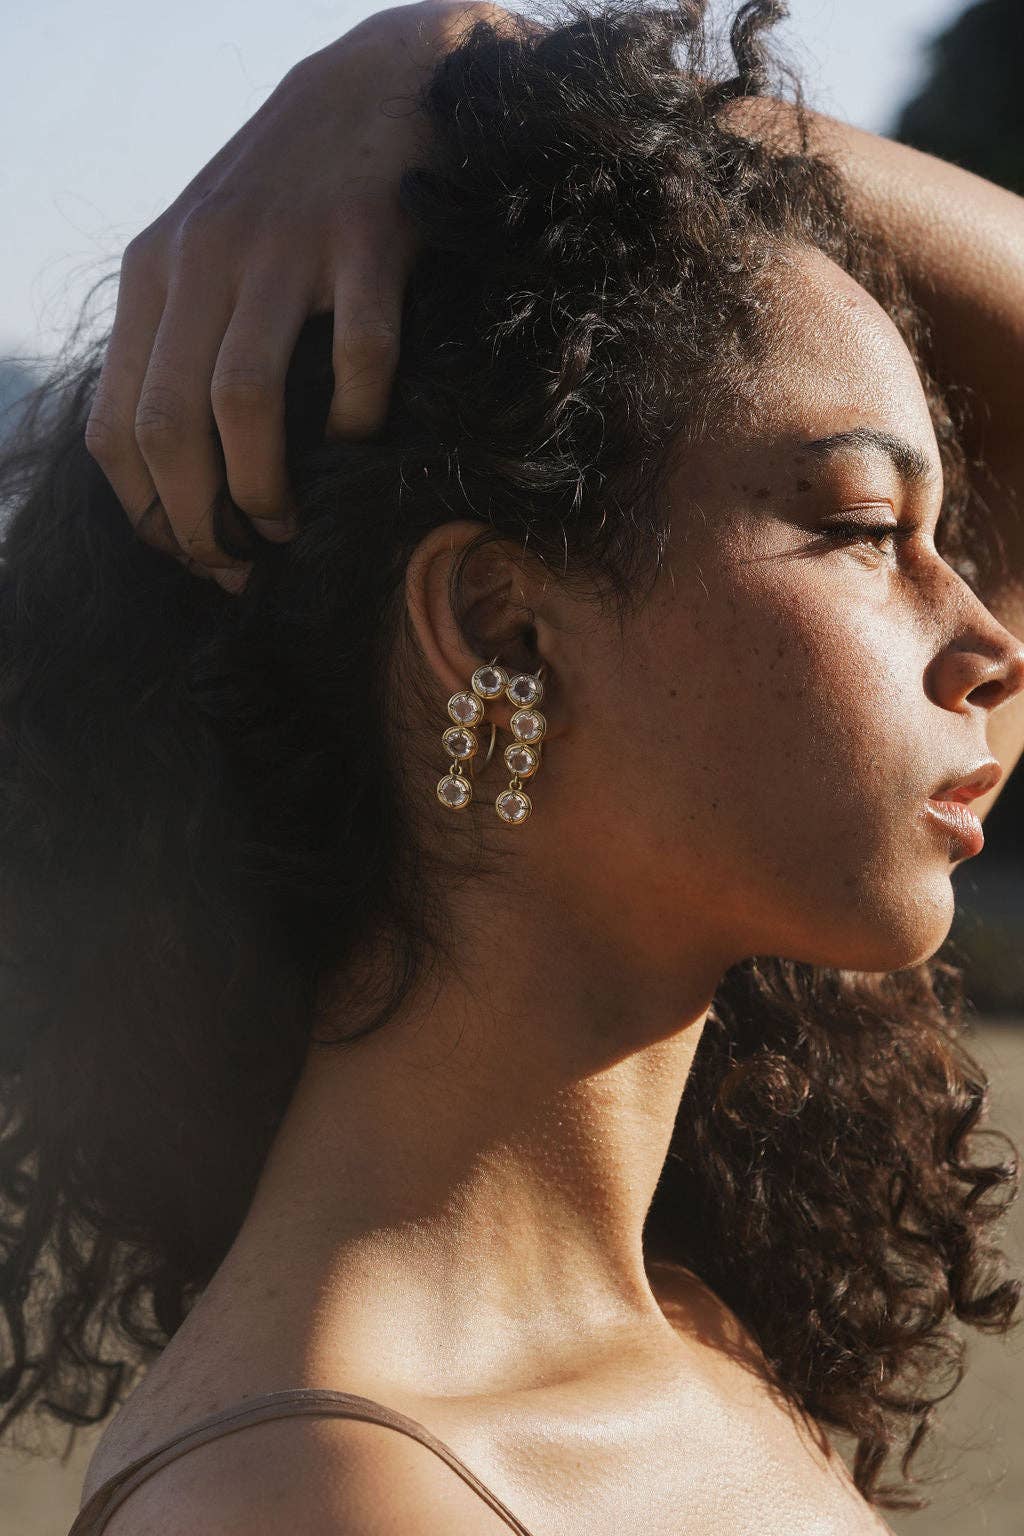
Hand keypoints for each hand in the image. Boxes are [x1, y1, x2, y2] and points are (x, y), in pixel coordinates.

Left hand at [84, 1, 513, 592]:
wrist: (377, 87)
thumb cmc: (291, 200)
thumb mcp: (205, 256)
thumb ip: (179, 345)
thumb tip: (179, 479)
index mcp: (152, 277)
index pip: (115, 428)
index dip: (150, 516)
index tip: (197, 558)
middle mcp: (200, 261)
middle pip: (169, 426)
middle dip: (200, 522)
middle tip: (242, 565)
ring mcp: (281, 249)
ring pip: (242, 402)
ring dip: (263, 490)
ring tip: (288, 531)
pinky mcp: (364, 240)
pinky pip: (356, 359)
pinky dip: (356, 421)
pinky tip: (362, 443)